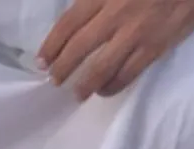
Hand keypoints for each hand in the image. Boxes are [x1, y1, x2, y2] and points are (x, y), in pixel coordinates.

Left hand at [39, 0, 193, 97]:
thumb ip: (95, 0)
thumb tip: (74, 22)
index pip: (69, 23)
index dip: (51, 45)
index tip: (41, 61)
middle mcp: (116, 15)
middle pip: (79, 48)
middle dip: (62, 68)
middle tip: (55, 80)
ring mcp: (134, 34)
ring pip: (100, 69)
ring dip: (84, 85)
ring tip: (76, 93)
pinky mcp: (152, 49)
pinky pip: (125, 76)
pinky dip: (111, 87)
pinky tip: (103, 91)